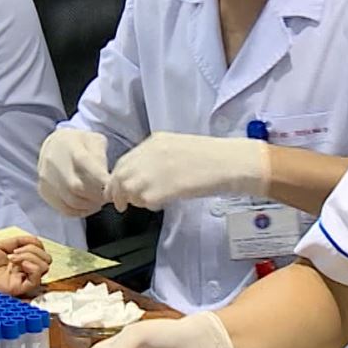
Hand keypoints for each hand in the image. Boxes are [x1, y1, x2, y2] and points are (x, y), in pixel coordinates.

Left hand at [0, 235, 52, 296]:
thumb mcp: (0, 245)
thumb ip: (19, 241)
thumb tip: (35, 240)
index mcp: (19, 261)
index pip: (40, 253)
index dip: (36, 245)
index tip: (19, 244)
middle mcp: (22, 271)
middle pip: (46, 260)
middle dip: (35, 250)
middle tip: (16, 251)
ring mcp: (21, 279)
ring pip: (44, 268)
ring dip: (31, 256)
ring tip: (13, 257)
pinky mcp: (17, 288)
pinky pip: (35, 279)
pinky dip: (33, 266)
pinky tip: (20, 263)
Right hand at [37, 129, 110, 216]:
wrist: (53, 143)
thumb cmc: (79, 143)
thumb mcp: (94, 140)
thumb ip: (101, 157)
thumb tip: (106, 179)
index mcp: (71, 147)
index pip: (88, 167)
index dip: (102, 181)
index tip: (112, 188)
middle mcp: (55, 163)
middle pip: (77, 187)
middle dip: (96, 196)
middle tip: (106, 198)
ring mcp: (47, 177)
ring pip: (70, 201)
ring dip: (88, 206)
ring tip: (98, 203)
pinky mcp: (43, 189)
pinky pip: (62, 207)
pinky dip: (78, 212)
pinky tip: (87, 207)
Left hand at [105, 132, 268, 211]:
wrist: (229, 163)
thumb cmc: (212, 157)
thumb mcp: (179, 146)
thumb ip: (157, 157)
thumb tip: (142, 174)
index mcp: (154, 142)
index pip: (124, 161)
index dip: (119, 178)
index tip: (118, 189)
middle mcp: (149, 154)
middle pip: (120, 176)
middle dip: (118, 192)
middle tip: (122, 204)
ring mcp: (153, 172)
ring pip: (128, 190)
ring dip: (134, 199)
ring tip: (148, 202)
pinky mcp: (160, 189)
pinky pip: (143, 202)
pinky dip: (148, 205)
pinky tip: (162, 203)